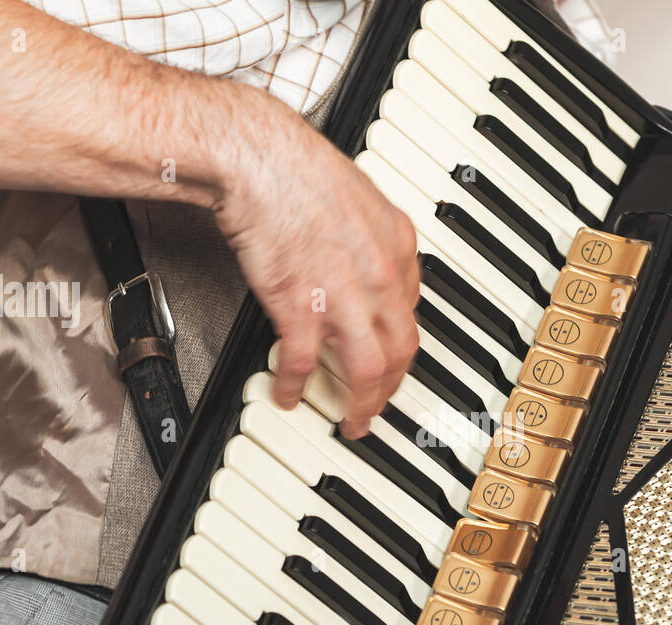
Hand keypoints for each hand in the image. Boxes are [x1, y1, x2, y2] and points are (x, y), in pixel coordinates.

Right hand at [213, 95, 419, 438]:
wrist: (258, 155)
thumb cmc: (296, 169)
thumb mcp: (359, 200)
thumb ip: (371, 241)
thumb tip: (369, 267)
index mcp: (397, 246)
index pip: (413, 312)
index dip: (402, 344)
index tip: (392, 360)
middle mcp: (380, 274)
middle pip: (402, 350)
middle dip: (393, 388)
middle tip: (380, 408)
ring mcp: (343, 293)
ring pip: (371, 368)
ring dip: (363, 403)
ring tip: (352, 422)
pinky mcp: (300, 304)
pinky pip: (304, 362)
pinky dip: (296, 386)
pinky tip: (288, 395)